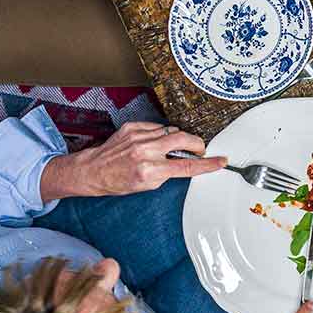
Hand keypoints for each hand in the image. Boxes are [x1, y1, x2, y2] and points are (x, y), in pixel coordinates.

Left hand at [41, 121, 228, 199]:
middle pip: (184, 139)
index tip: (220, 161)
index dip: (208, 164)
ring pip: (171, 130)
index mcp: (149, 170)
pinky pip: (156, 126)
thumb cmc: (116, 182)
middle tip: (199, 149)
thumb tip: (184, 163)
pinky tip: (155, 141)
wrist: (92, 171)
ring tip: (172, 147)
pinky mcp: (132, 127)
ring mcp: (138, 136)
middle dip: (197, 144)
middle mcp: (145, 151)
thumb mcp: (146, 185)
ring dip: (177, 138)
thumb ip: (167, 173)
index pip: (187, 166)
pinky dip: (161, 133)